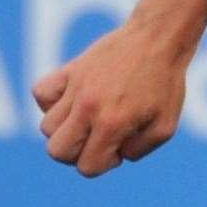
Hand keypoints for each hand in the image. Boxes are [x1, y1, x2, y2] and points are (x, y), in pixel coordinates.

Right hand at [33, 19, 188, 177]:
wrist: (159, 39)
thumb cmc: (166, 84)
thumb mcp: (165, 126)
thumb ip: (138, 150)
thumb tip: (113, 154)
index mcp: (113, 123)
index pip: (87, 167)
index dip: (104, 164)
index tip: (120, 146)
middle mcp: (89, 107)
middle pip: (57, 151)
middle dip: (78, 153)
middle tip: (100, 137)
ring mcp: (76, 87)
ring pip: (47, 126)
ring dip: (67, 129)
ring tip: (91, 115)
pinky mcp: (70, 69)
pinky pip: (40, 92)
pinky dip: (51, 101)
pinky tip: (73, 99)